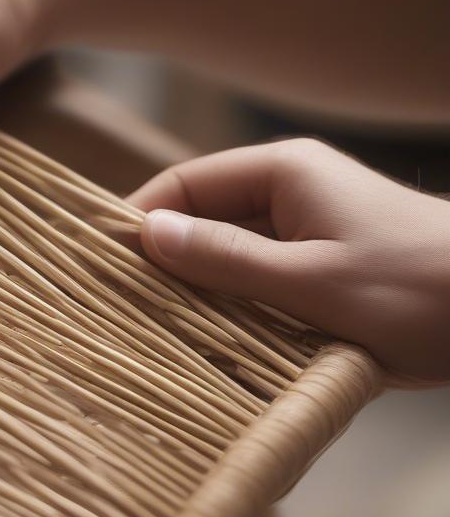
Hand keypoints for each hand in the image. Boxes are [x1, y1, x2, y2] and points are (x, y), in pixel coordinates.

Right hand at [129, 137, 449, 381]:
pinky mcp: (320, 268)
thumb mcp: (311, 280)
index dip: (138, 220)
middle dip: (164, 262)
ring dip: (198, 291)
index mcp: (283, 173)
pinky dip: (233, 308)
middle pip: (201, 220)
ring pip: (227, 255)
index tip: (99, 266)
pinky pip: (256, 281)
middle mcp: (289, 193)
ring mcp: (306, 231)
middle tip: (122, 309)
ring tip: (157, 331)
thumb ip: (226, 258)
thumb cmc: (417, 289)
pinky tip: (212, 343)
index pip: (184, 185)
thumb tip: (148, 234)